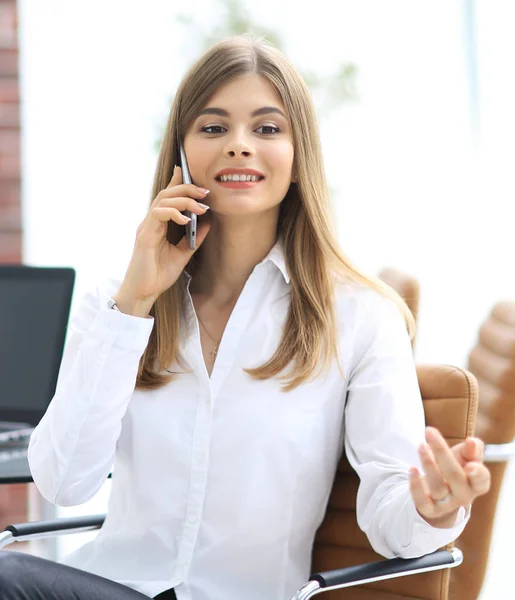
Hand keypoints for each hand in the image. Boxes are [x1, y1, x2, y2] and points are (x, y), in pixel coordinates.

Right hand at [115, 166, 211, 310]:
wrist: (144, 292)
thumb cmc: (159, 275)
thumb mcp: (183, 254)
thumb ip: (194, 238)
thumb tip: (208, 222)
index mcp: (158, 225)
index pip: (167, 198)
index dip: (176, 182)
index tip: (188, 171)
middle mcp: (151, 222)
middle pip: (166, 194)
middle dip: (187, 188)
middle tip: (205, 192)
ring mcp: (146, 227)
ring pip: (163, 200)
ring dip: (184, 199)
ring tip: (201, 206)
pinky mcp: (145, 235)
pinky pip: (158, 213)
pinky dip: (174, 212)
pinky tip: (186, 219)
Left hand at [409, 426, 490, 527]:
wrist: (444, 494)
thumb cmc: (457, 469)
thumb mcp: (467, 458)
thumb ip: (472, 449)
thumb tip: (471, 442)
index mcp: (476, 484)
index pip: (481, 481)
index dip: (478, 475)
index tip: (471, 464)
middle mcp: (464, 496)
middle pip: (454, 476)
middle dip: (441, 452)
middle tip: (430, 431)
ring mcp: (446, 504)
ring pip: (437, 486)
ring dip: (427, 463)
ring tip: (421, 445)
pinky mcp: (429, 510)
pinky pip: (422, 502)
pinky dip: (415, 486)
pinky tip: (411, 469)